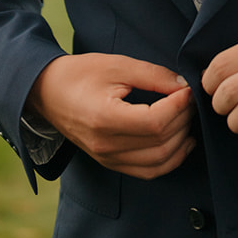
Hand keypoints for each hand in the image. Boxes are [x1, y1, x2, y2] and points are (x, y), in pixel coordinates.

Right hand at [28, 54, 196, 178]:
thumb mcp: (118, 65)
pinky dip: (171, 159)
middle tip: (189, 100)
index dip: (179, 106)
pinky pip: (149, 171)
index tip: (187, 89)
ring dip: (181, 140)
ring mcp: (108, 159)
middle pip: (161, 142)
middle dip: (184, 120)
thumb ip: (154, 76)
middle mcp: (106, 146)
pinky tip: (182, 141)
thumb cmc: (80, 74)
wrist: (47, 93)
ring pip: (160, 162)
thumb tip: (184, 86)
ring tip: (187, 117)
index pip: (155, 122)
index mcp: (105, 119)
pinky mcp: (111, 163)